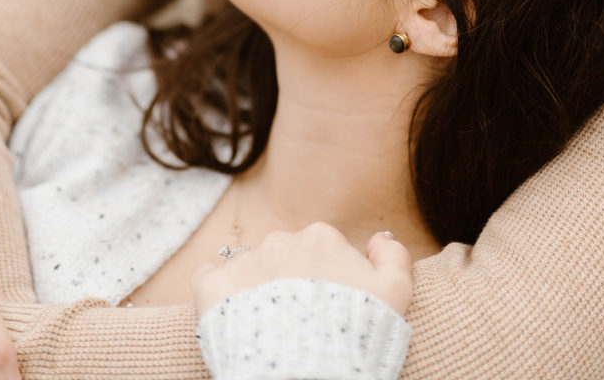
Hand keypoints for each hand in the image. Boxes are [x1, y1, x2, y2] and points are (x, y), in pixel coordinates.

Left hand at [192, 222, 411, 316]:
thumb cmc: (353, 338)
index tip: (324, 307)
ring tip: (264, 327)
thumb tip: (381, 239)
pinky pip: (208, 277)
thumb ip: (393, 258)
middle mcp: (281, 239)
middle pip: (283, 256)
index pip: (320, 251)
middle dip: (286, 283)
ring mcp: (244, 261)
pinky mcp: (212, 286)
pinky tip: (230, 315)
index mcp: (322, 237)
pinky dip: (216, 293)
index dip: (323, 281)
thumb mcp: (394, 296)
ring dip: (253, 289)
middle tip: (295, 322)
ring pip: (248, 267)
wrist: (306, 376)